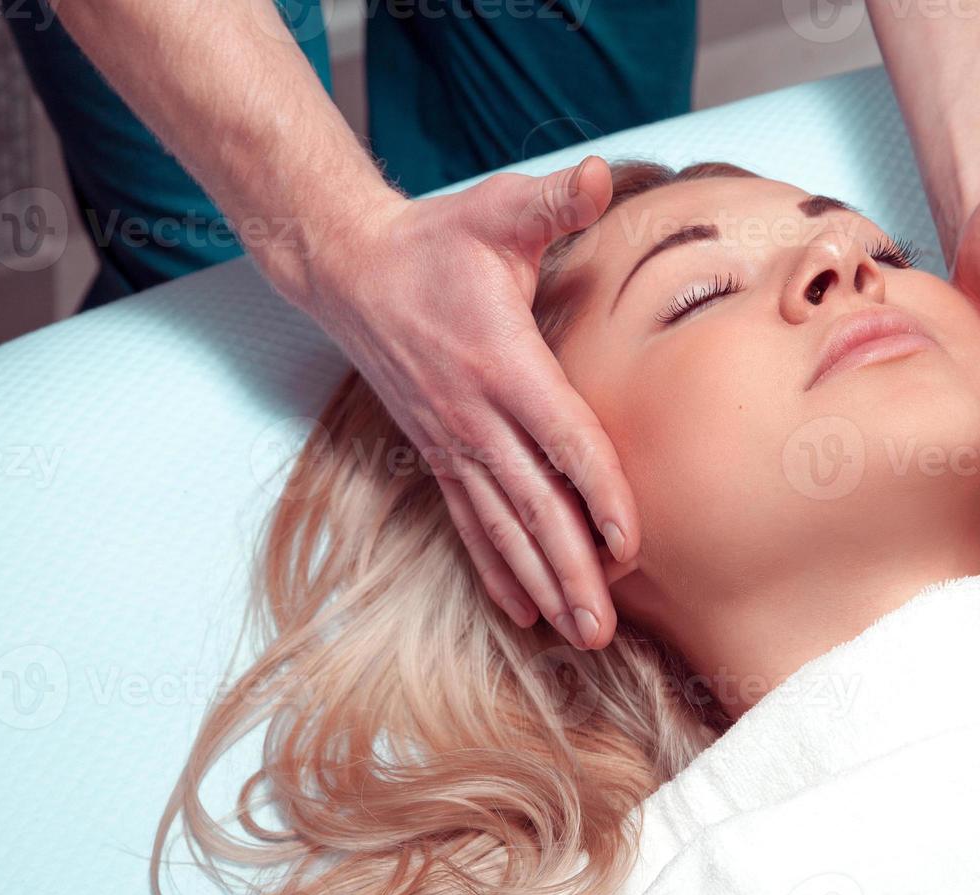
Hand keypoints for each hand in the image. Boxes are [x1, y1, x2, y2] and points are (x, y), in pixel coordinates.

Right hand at [303, 156, 634, 649]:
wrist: (350, 269)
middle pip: (533, 504)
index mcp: (502, 362)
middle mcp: (475, 415)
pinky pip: (467, 521)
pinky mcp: (436, 451)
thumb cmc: (436, 241)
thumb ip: (554, 200)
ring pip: (501, 526)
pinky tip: (519, 610)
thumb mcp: (496, 209)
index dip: (597, 493)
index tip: (629, 547)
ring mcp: (451, 440)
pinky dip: (494, 568)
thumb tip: (604, 175)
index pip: (562, 439)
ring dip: (540, 583)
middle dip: (570, 571)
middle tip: (603, 630)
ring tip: (575, 636)